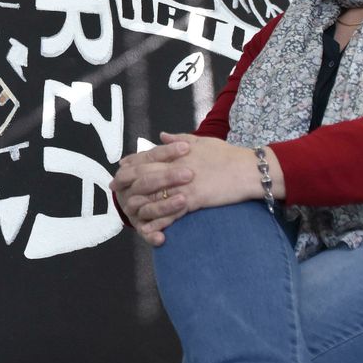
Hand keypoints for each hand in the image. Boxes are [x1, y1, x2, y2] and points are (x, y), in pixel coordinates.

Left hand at [112, 133, 275, 244]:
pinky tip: (148, 228)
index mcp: (177, 153)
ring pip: (154, 195)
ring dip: (139, 203)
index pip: (148, 157)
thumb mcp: (202, 141)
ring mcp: (184, 185)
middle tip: (114, 187)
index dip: (131, 163)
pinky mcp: (193, 200)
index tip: (120, 167)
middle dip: (127, 181)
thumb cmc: (228, 155)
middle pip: (144, 175)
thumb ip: (179, 139)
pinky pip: (171, 213)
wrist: (248, 170)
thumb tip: (162, 135)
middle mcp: (176, 168)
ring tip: (127, 209)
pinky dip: (158, 222)